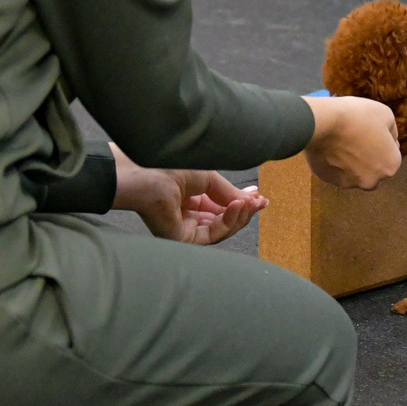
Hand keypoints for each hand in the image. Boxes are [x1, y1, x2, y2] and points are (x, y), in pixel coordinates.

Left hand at [112, 147, 265, 244]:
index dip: (240, 203)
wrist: (146, 170)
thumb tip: (252, 201)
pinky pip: (212, 235)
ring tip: (251, 203)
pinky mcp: (181, 239)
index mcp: (188, 198)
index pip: (219, 206)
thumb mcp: (208, 177)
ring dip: (239, 216)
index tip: (259, 197)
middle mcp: (186, 215)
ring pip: (220, 230)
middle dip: (243, 211)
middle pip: (222, 220)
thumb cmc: (169, 166)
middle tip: (259, 202)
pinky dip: (228, 221)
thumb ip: (230, 193)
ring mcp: (183, 229)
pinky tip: (238, 207)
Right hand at [304, 95, 401, 189]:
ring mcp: (350, 184)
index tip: (371, 132)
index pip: (391, 155)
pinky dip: (334, 163)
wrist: (323, 123)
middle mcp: (373, 181)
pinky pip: (335, 172)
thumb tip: (390, 140)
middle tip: (357, 137)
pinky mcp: (329, 181)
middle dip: (368, 156)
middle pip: (373, 168)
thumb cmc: (358, 117)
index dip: (382, 141)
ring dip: (351, 161)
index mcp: (390, 166)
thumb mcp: (386, 114)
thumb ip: (392, 132)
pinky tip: (330, 147)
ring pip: (354, 172)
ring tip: (341, 141)